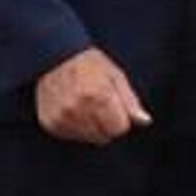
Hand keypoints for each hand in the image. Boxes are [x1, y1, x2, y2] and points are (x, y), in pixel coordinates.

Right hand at [34, 47, 151, 144]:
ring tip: (85, 105)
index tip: (114, 106)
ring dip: (91, 127)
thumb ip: (130, 101)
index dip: (120, 118)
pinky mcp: (50, 123)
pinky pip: (72, 137)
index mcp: (99, 95)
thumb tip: (145, 121)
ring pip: (88, 138)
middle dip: (106, 124)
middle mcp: (78, 108)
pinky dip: (75, 127)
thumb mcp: (115, 75)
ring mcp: (62, 117)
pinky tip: (73, 110)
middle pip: (104, 137)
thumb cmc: (89, 64)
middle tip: (98, 104)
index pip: (120, 128)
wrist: (54, 57)